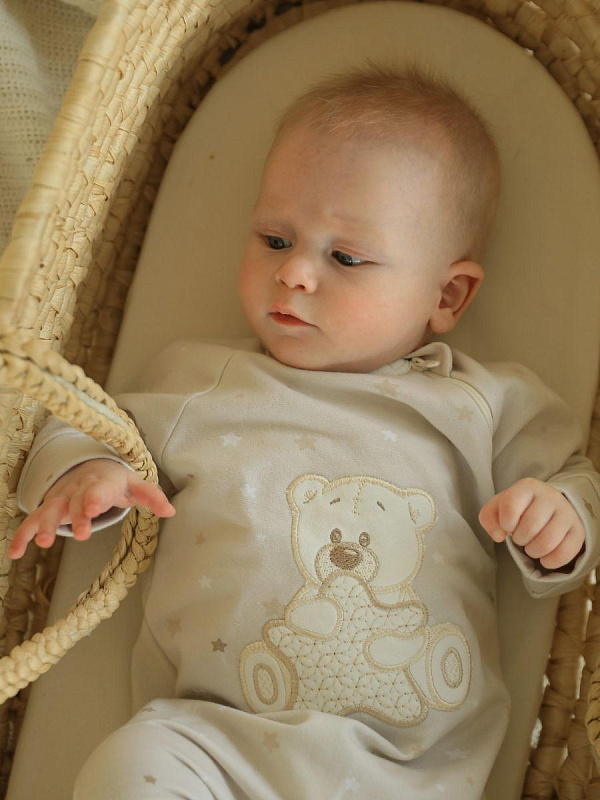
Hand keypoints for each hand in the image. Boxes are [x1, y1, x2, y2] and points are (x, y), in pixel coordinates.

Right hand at [9, 459, 175, 559]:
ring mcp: (61, 499)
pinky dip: (22, 536)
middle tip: (81, 534)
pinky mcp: (49, 509)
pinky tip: (15, 555)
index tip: (94, 507)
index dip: (96, 497)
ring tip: (43, 542)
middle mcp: (78, 489)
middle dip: (77, 517)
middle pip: (76, 502)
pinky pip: (32, 521)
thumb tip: (171, 511)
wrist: (91, 466)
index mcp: (101, 482)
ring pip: (51, 510)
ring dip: (45, 525)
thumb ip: (152, 497)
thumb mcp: (136, 486)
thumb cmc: (116, 482)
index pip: (99, 489)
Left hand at [478, 477, 584, 569]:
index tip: (508, 526)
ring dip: (533, 551)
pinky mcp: (578, 530)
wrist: (547, 508)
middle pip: (529, 527)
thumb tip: (498, 535)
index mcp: (527, 487)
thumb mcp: (497, 508)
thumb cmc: (518, 508)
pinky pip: (564, 553)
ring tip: (530, 546)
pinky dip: (550, 561)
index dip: (505, 523)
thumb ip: (489, 518)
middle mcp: (550, 496)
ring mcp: (567, 512)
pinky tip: (544, 558)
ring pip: (547, 542)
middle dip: (519, 539)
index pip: (510, 506)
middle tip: (520, 537)